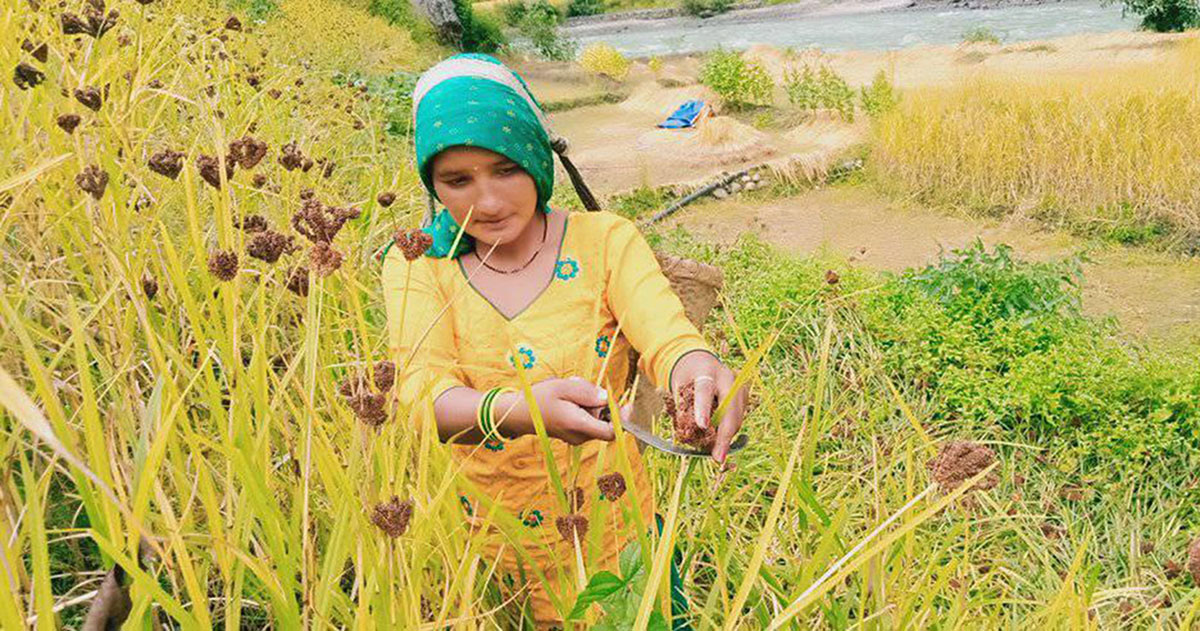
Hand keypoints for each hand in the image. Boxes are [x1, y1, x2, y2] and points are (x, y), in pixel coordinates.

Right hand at [494, 377, 621, 444]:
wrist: (518, 414)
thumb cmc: (538, 399)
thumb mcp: (563, 387)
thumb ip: (587, 392)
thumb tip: (606, 398)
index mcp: (579, 425)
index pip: (612, 432)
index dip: (623, 420)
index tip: (627, 404)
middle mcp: (580, 436)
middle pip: (605, 420)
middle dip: (600, 402)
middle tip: (581, 387)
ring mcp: (576, 436)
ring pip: (596, 418)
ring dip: (589, 403)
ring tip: (570, 391)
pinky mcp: (572, 433)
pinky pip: (587, 419)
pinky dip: (583, 407)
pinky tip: (567, 398)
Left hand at [670, 350, 747, 463]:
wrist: (701, 361)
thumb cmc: (687, 376)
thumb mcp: (678, 386)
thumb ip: (682, 407)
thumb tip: (687, 435)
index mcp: (705, 371)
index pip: (704, 391)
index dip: (703, 409)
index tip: (702, 426)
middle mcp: (727, 377)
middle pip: (729, 408)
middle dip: (724, 435)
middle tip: (717, 457)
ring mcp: (739, 386)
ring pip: (737, 416)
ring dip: (728, 437)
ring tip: (717, 453)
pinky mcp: (745, 395)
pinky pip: (739, 418)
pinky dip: (730, 431)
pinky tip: (722, 440)